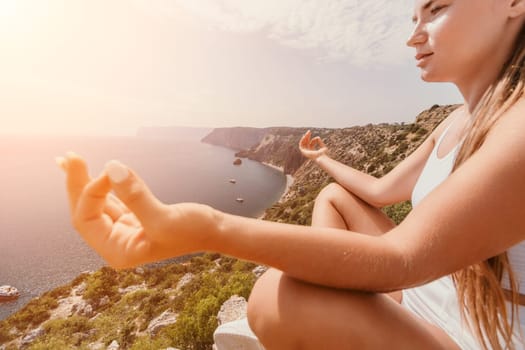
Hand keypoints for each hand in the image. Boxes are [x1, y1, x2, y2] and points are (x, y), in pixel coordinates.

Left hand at [56, 153, 216, 268]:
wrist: (214, 231)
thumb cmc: (193, 230)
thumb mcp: (163, 217)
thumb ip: (135, 195)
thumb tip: (111, 167)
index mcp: (118, 252)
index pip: (88, 220)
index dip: (91, 193)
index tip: (110, 171)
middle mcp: (116, 243)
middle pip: (85, 211)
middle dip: (78, 184)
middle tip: (68, 156)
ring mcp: (124, 229)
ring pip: (96, 203)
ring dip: (84, 181)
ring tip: (69, 159)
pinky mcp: (133, 217)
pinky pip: (110, 199)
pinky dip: (101, 184)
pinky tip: (91, 171)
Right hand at [299, 130, 327, 160]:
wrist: (321, 157)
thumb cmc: (324, 154)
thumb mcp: (323, 146)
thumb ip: (320, 142)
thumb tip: (318, 137)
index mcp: (312, 151)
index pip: (311, 144)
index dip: (314, 140)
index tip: (317, 138)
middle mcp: (308, 152)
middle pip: (306, 143)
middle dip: (307, 137)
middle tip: (309, 131)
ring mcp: (305, 152)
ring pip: (303, 143)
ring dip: (305, 137)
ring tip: (307, 133)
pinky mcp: (303, 152)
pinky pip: (301, 145)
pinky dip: (302, 140)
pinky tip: (304, 136)